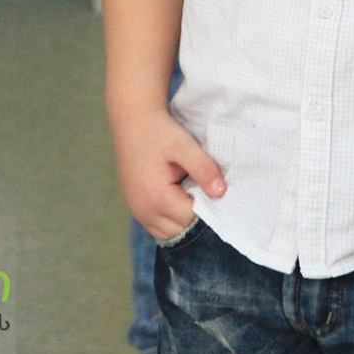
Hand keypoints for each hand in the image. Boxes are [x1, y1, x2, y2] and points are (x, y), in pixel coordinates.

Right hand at [111, 106, 225, 242]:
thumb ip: (203, 169)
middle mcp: (144, 211)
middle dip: (195, 216)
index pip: (192, 218)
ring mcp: (137, 211)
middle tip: (205, 191)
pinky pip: (157, 226)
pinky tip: (178, 197)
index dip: (208, 207)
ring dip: (183, 220)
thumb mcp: (184, 145)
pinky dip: (170, 219)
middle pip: (180, 229)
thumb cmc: (158, 132)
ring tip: (191, 193)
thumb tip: (221, 193)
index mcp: (157, 198)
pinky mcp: (135, 207)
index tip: (215, 191)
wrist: (132, 121)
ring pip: (168, 232)